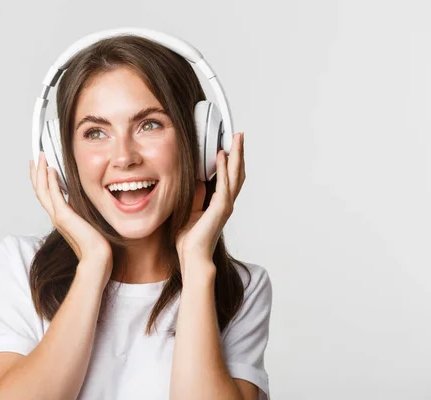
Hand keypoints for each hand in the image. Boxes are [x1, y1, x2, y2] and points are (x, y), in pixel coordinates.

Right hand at [30, 152, 112, 283]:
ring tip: (40, 157)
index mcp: (60, 217)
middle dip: (37, 172)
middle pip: (39, 190)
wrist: (96, 257)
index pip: (46, 194)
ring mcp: (57, 216)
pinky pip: (54, 194)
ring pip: (42, 190)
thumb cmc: (94, 243)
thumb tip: (79, 197)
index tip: (41, 166)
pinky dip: (51, 181)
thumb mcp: (86, 220)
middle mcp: (55, 216)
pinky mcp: (63, 216)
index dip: (42, 179)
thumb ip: (80, 209)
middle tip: (36, 157)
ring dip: (41, 172)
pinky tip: (51, 169)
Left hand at [175, 132, 245, 282]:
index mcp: (219, 202)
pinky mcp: (220, 208)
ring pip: (235, 174)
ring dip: (236, 155)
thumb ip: (196, 194)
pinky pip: (224, 184)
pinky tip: (222, 156)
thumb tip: (196, 179)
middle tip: (240, 135)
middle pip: (237, 172)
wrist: (192, 256)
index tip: (230, 143)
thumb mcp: (190, 208)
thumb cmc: (190, 238)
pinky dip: (223, 169)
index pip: (229, 176)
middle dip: (239, 152)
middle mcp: (226, 201)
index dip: (231, 160)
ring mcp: (225, 204)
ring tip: (237, 139)